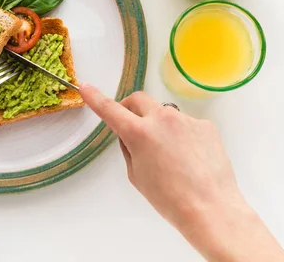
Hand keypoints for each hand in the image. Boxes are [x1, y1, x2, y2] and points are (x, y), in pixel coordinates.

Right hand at [79, 84, 283, 261]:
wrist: (211, 209)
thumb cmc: (170, 199)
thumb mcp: (136, 175)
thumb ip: (129, 148)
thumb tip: (131, 135)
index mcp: (139, 133)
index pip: (110, 109)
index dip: (95, 98)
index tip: (86, 87)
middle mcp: (162, 119)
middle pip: (138, 99)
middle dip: (130, 108)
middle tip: (131, 125)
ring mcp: (186, 120)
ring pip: (164, 113)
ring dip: (160, 125)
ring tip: (170, 155)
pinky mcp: (205, 126)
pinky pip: (186, 124)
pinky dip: (182, 136)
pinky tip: (189, 158)